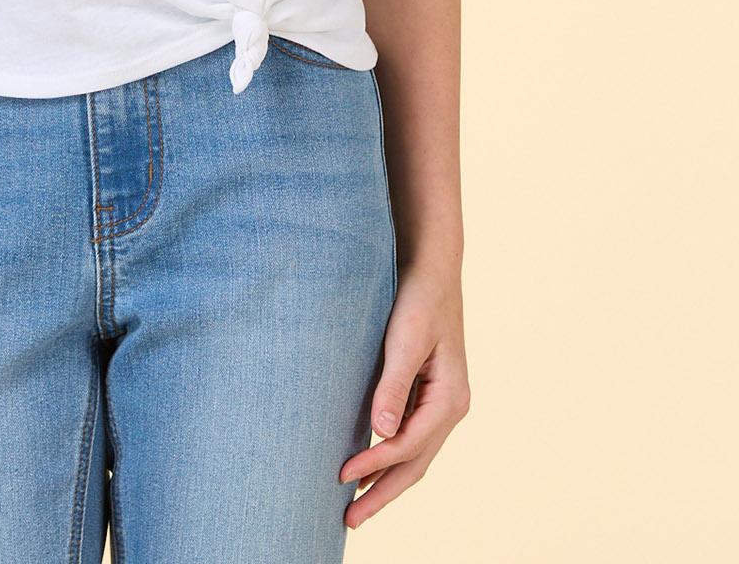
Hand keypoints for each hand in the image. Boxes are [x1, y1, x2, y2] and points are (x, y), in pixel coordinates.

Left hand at [338, 257, 470, 529]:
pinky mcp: (428, 395)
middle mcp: (450, 408)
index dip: (375, 464)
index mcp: (450, 399)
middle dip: (383, 494)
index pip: (409, 446)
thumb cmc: (419, 300)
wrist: (432, 269)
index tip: (341, 476)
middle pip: (415, 464)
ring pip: (414, 456)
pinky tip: (369, 465)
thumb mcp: (404, 340)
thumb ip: (393, 387)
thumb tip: (381, 435)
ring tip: (356, 506)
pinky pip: (411, 438)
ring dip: (386, 481)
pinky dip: (390, 458)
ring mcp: (441, 404)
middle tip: (349, 522)